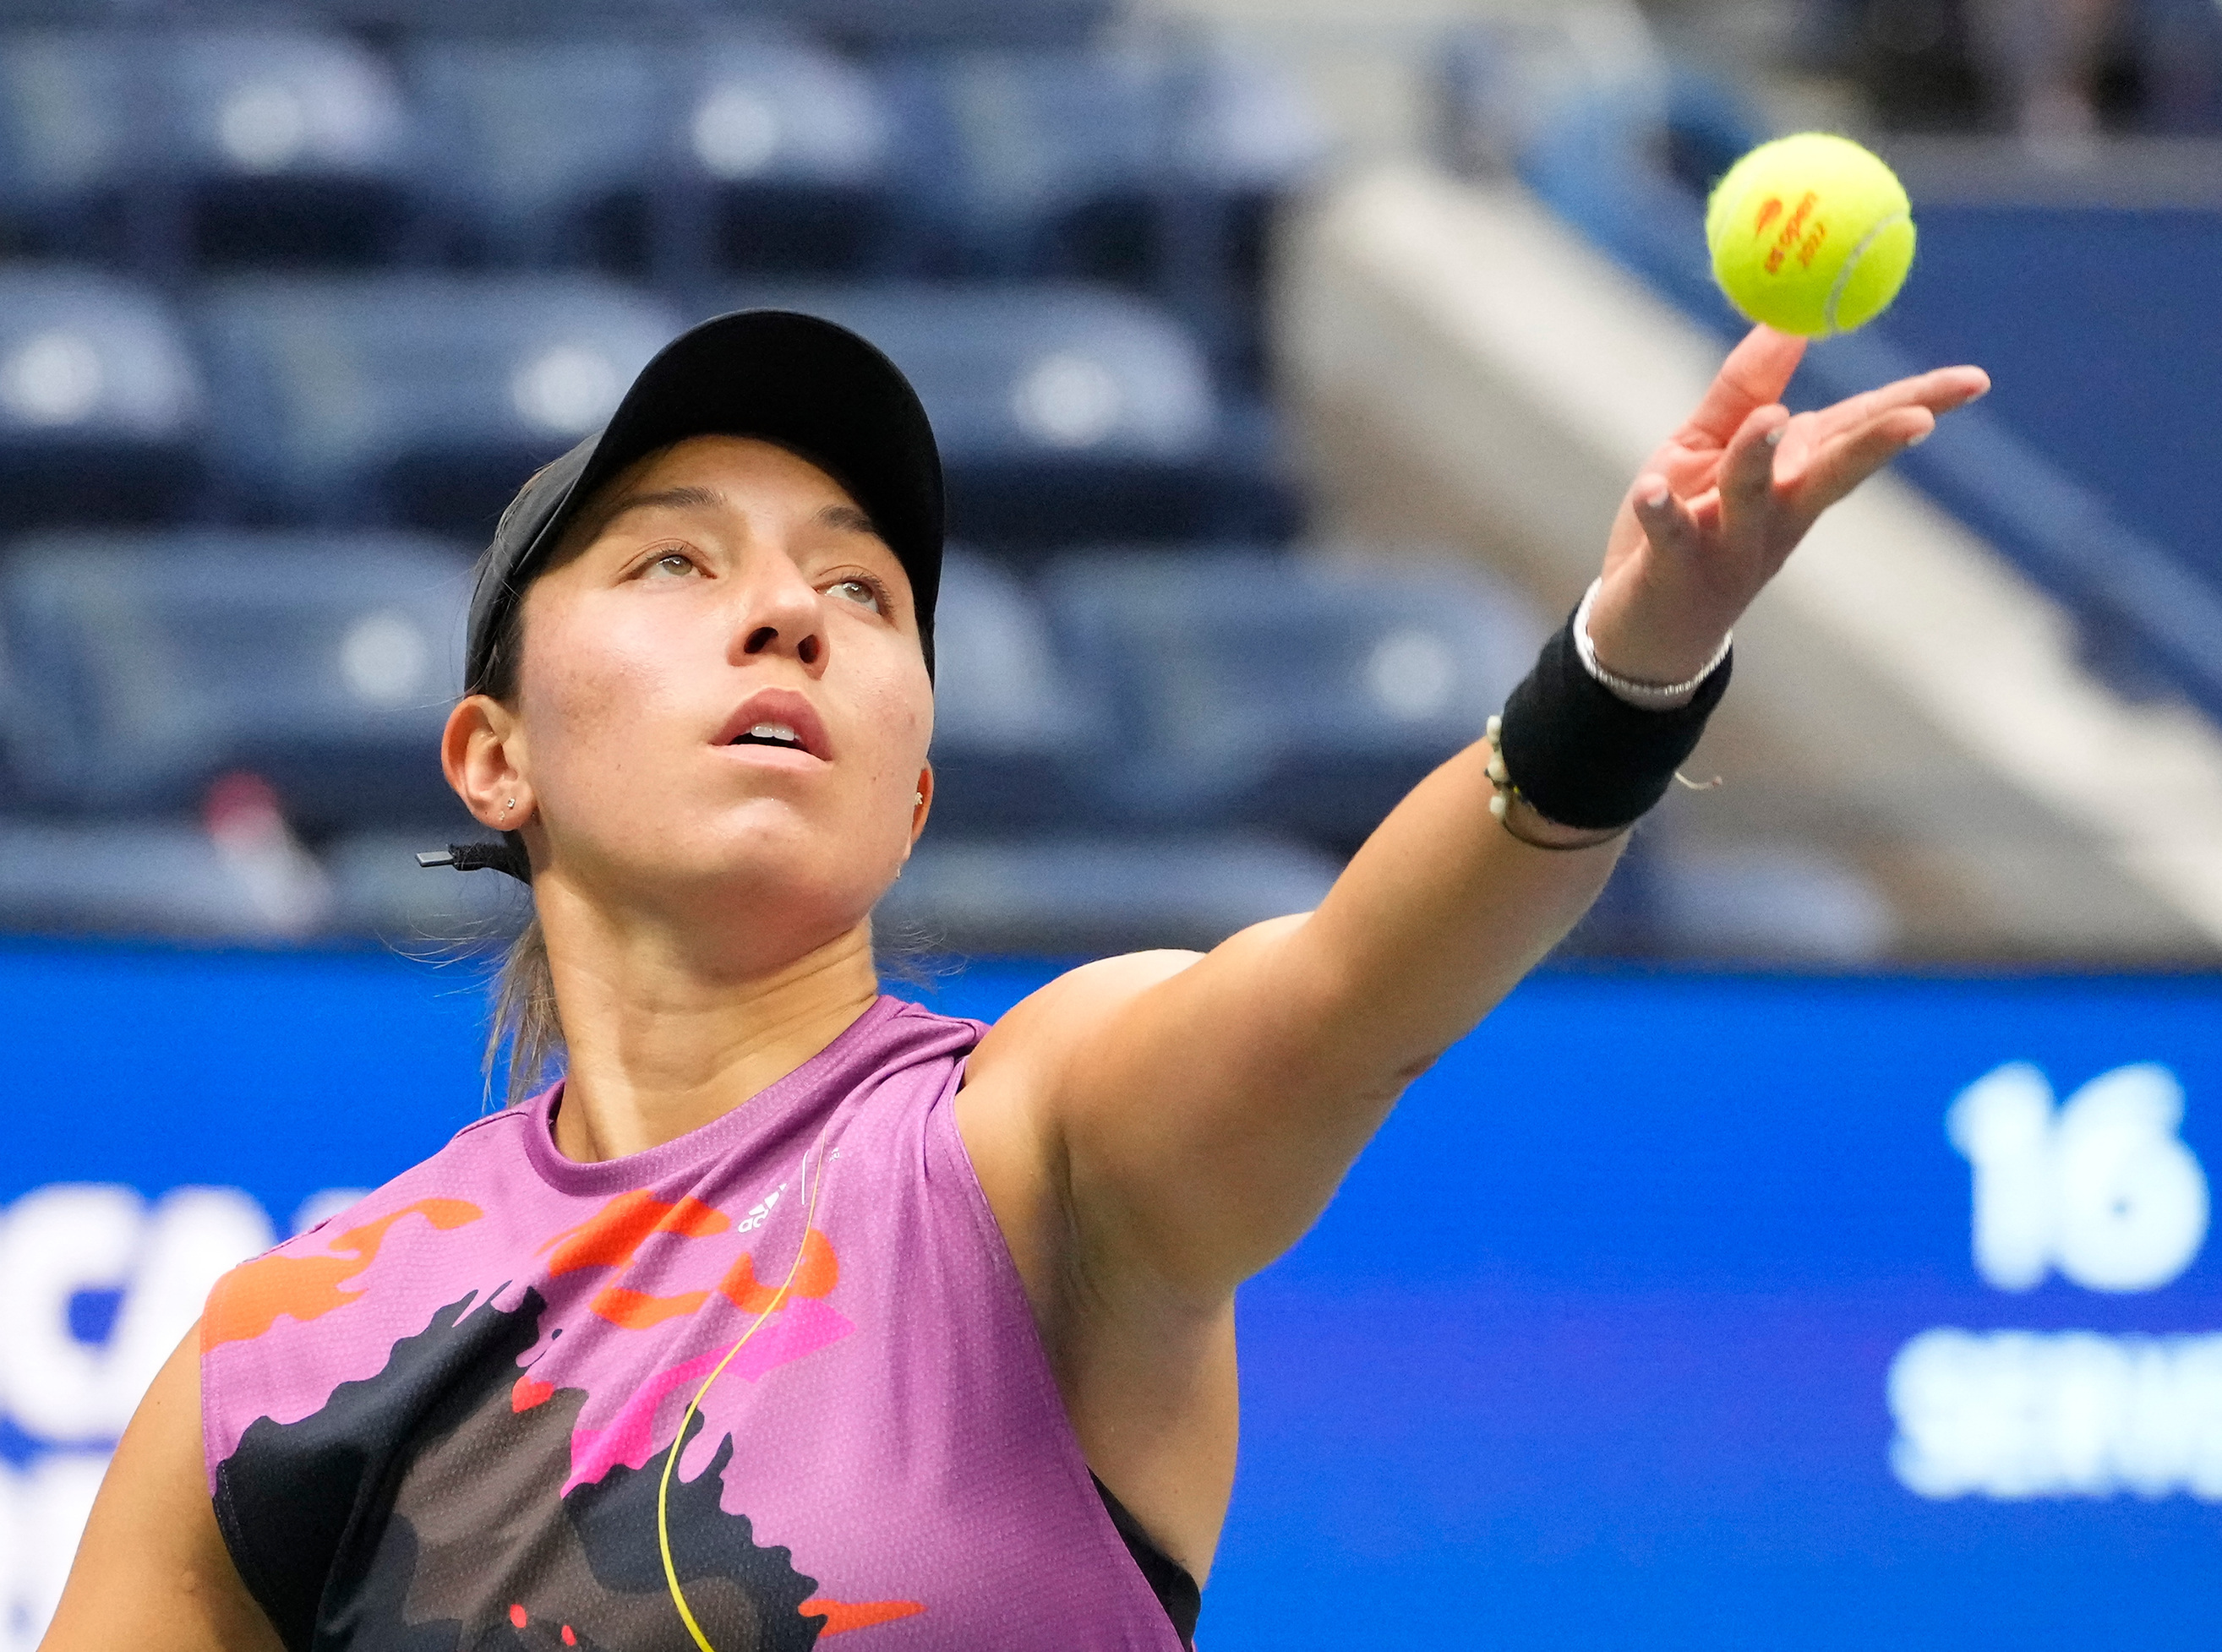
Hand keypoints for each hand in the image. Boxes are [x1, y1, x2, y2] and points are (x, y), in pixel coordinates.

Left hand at [1586, 326, 1990, 684]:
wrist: (1646, 631)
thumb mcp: (1709, 446)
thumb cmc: (1688, 525)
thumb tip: (1788, 321)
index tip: (1975, 381)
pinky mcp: (1673, 570)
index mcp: (1794, 476)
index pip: (1860, 429)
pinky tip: (1653, 491)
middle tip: (1918, 420)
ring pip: (1751, 497)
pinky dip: (1663, 513)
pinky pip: (1670, 537)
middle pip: (1831, 471)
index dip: (1917, 404)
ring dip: (1759, 458)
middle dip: (1874, 445)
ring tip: (1772, 417)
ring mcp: (1728, 544)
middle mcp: (1775, 513)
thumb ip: (1745, 387)